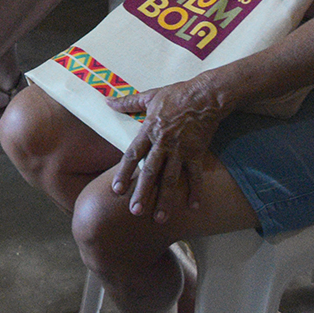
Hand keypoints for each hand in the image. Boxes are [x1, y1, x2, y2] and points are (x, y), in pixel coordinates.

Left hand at [109, 76, 226, 223]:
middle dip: (142, 192)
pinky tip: (193, 207)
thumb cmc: (176, 94)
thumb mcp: (149, 96)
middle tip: (135, 211)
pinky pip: (195, 175)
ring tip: (159, 218)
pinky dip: (195, 191)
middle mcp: (163, 143)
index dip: (124, 173)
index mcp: (149, 130)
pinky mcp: (197, 153)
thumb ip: (128, 102)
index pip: (132, 155)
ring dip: (165, 199)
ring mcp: (181, 150)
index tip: (116, 190)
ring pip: (171, 178)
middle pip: (150, 171)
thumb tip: (108, 101)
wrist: (205, 95)